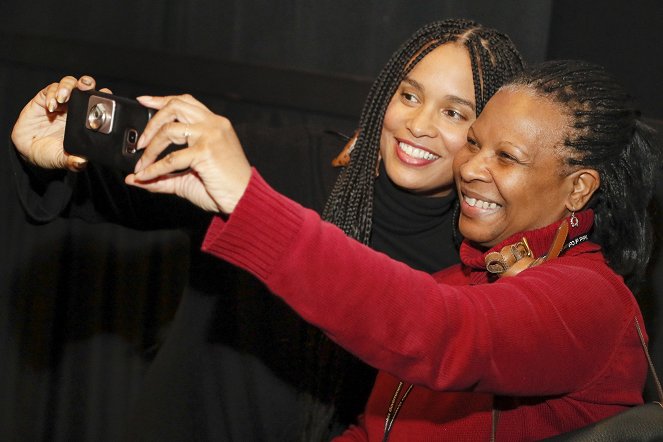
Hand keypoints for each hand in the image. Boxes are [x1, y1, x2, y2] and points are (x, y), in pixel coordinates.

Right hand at [10, 75, 102, 170]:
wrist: (28, 152)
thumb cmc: (51, 153)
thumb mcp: (63, 159)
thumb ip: (73, 161)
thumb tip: (82, 162)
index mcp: (86, 119)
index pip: (99, 103)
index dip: (104, 98)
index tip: (105, 98)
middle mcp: (75, 107)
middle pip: (85, 87)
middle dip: (87, 83)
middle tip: (86, 86)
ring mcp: (60, 102)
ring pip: (68, 83)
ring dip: (67, 86)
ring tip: (63, 97)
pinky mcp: (43, 99)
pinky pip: (49, 90)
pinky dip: (51, 94)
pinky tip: (50, 106)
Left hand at [125, 94, 251, 214]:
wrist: (245, 200)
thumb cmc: (223, 188)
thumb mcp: (188, 178)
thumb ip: (162, 175)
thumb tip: (133, 178)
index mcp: (215, 124)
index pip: (186, 102)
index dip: (162, 100)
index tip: (144, 101)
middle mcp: (214, 124)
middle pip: (175, 107)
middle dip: (152, 123)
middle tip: (141, 143)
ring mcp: (210, 135)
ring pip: (169, 129)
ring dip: (151, 147)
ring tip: (142, 162)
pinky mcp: (205, 151)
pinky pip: (171, 158)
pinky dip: (154, 168)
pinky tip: (146, 176)